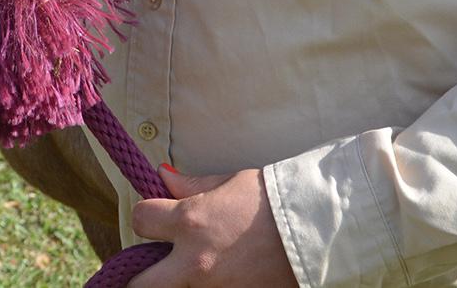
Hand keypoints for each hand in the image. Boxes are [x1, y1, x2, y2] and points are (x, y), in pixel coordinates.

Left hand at [128, 167, 299, 286]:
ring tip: (197, 268)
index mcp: (190, 222)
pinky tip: (223, 275)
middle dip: (141, 274)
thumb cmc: (275, 199)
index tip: (156, 216)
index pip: (139, 220)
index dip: (146, 216)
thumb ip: (193, 186)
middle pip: (139, 284)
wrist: (317, 229)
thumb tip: (163, 178)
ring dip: (177, 282)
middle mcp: (193, 262)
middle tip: (157, 264)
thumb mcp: (231, 182)